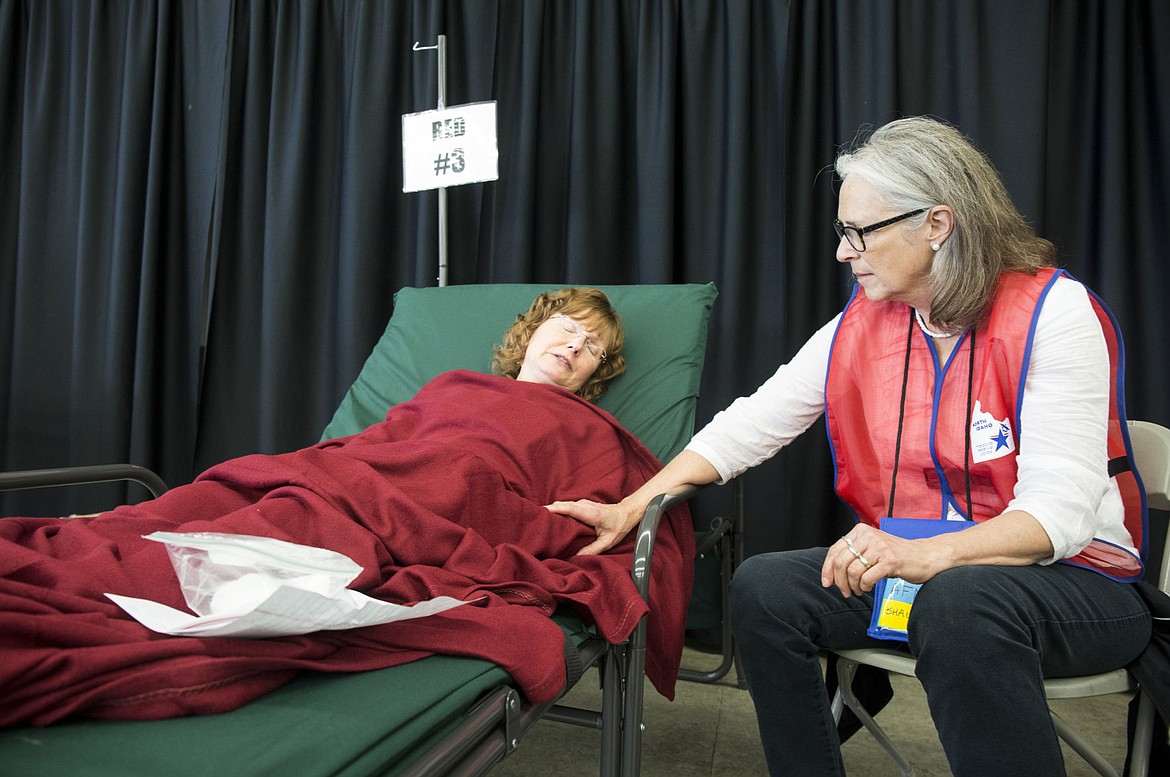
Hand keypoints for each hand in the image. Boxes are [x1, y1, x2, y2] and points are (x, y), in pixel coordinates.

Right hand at [546, 499, 636, 555]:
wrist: (626, 512)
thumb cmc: (618, 526)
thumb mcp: (608, 542)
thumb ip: (592, 549)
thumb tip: (576, 557)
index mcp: (591, 514)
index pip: (570, 509)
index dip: (557, 508)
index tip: (544, 510)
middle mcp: (586, 506)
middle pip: (564, 505)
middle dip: (550, 509)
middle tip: (536, 517)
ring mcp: (584, 503)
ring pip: (565, 504)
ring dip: (554, 509)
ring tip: (541, 517)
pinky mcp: (583, 504)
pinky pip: (568, 505)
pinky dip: (559, 509)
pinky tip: (553, 516)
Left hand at [820, 524, 943, 597]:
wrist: (924, 556)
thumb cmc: (897, 555)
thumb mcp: (872, 548)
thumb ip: (854, 554)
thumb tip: (832, 573)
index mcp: (861, 531)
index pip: (835, 550)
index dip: (827, 569)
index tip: (826, 582)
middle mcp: (869, 536)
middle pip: (841, 562)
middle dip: (840, 581)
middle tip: (845, 591)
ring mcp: (880, 548)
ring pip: (852, 571)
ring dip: (853, 586)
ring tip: (859, 590)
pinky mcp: (889, 561)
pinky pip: (867, 578)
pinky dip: (865, 586)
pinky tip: (869, 587)